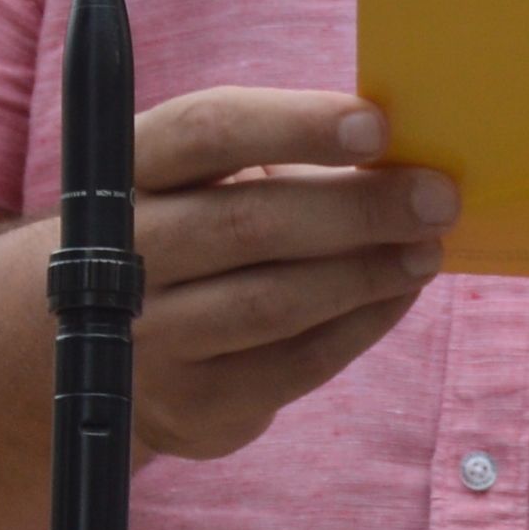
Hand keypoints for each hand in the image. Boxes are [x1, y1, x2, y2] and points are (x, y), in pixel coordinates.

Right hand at [109, 91, 451, 461]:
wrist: (90, 353)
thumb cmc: (182, 233)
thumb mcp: (198, 180)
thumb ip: (277, 157)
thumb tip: (399, 154)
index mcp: (124, 167)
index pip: (206, 131)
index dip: (294, 125)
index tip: (377, 126)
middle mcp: (120, 252)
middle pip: (247, 222)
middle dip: (358, 208)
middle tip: (438, 197)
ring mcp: (146, 336)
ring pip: (274, 302)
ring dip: (367, 273)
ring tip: (428, 248)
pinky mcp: (189, 404)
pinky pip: (295, 364)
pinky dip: (361, 324)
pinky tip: (399, 293)